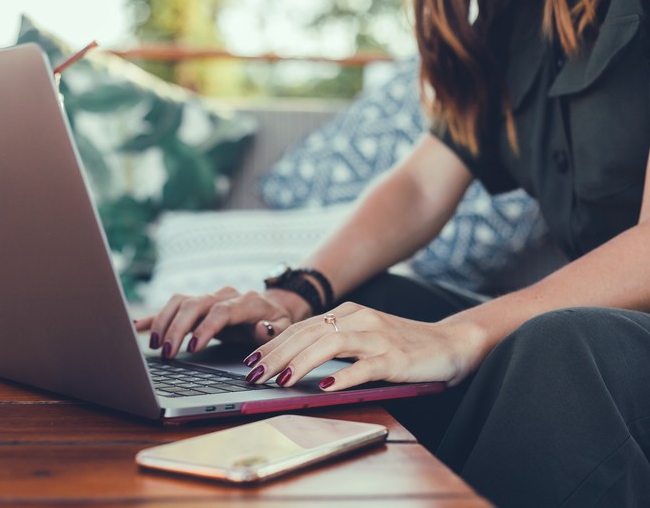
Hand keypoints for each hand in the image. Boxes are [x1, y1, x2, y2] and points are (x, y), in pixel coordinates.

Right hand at [135, 287, 311, 358]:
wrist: (273, 307)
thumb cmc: (277, 323)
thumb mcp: (284, 329)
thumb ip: (274, 331)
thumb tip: (263, 329)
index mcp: (246, 301)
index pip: (220, 311)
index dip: (205, 328)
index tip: (192, 347)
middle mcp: (224, 294)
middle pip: (194, 304)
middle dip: (178, 328)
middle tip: (167, 353)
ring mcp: (209, 297)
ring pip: (180, 301)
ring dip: (164, 322)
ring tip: (155, 346)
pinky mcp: (197, 304)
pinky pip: (173, 306)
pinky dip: (155, 316)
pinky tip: (138, 326)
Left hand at [243, 302, 486, 388]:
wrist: (452, 344)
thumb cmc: (403, 345)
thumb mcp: (363, 337)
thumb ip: (333, 341)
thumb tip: (289, 357)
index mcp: (349, 314)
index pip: (302, 327)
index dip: (273, 344)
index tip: (249, 361)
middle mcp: (360, 320)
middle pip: (309, 333)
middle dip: (276, 355)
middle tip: (253, 374)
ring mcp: (379, 338)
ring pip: (331, 344)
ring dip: (301, 363)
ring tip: (280, 380)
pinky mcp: (396, 359)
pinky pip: (366, 366)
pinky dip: (343, 376)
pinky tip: (325, 387)